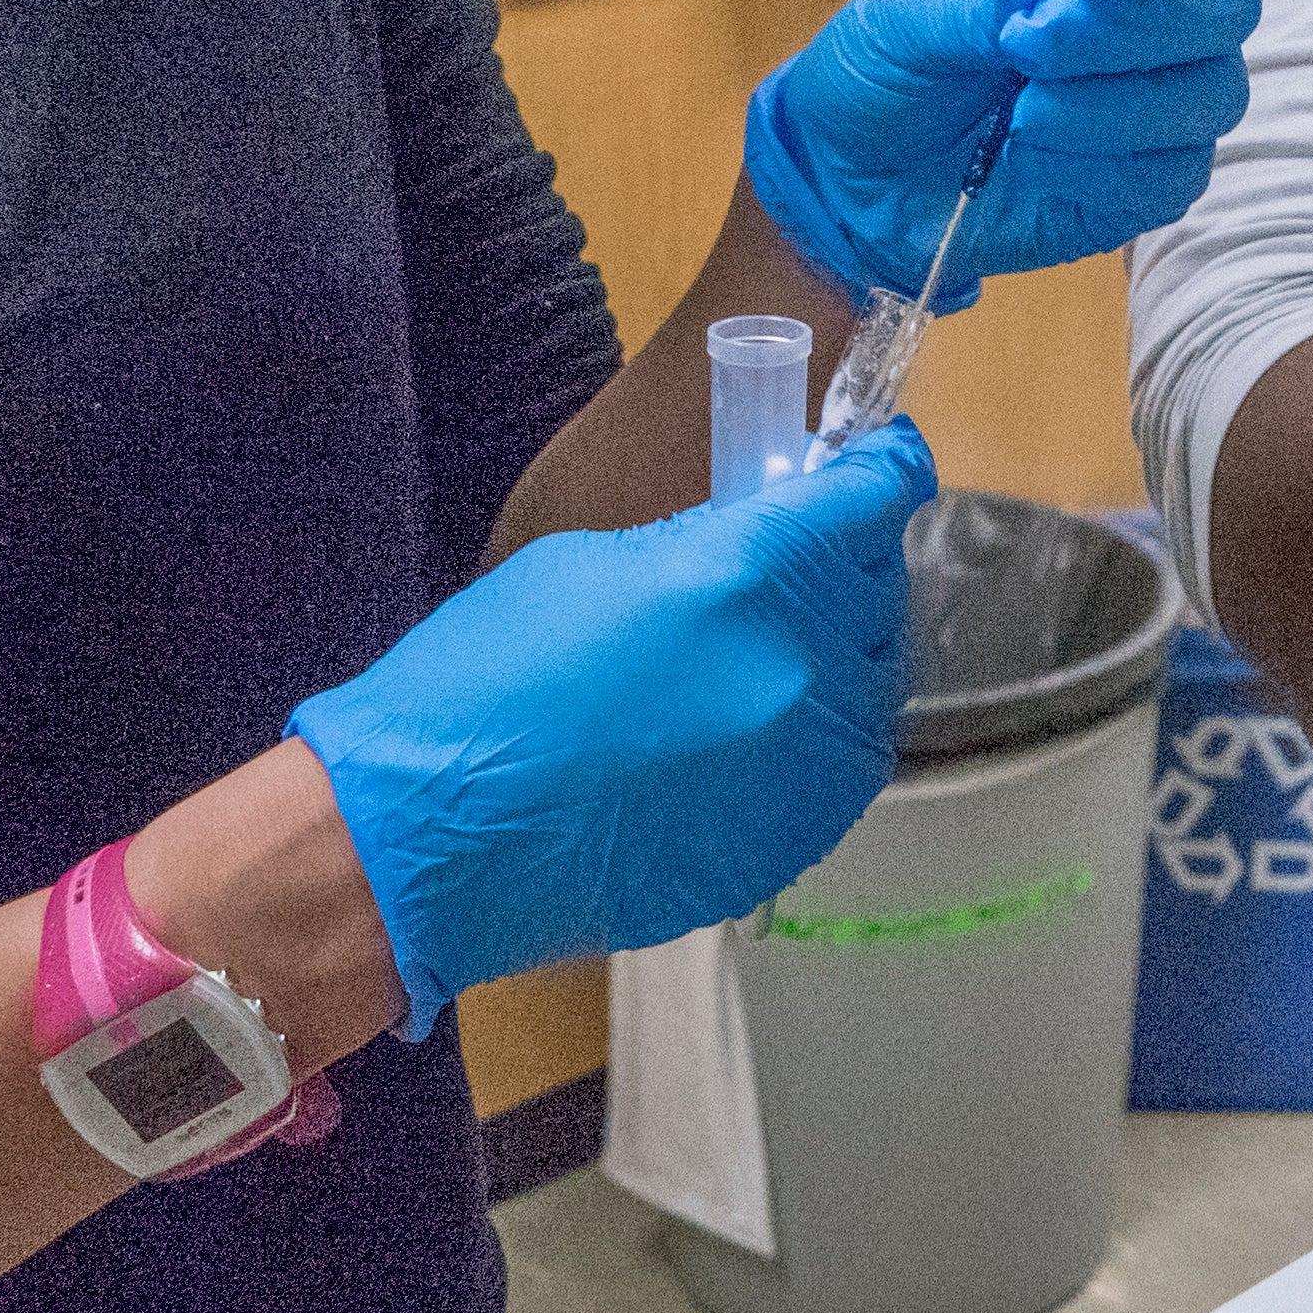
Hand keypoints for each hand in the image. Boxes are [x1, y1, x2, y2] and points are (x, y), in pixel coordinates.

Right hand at [287, 423, 930, 1028]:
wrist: (426, 839)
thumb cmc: (478, 682)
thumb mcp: (587, 565)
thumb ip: (695, 550)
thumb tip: (755, 547)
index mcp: (743, 579)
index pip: (862, 505)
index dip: (883, 474)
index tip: (886, 464)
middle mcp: (793, 671)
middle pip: (871, 598)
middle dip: (850, 567)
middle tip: (816, 556)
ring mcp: (796, 772)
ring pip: (869, 693)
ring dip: (840, 659)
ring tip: (785, 647)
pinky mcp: (779, 848)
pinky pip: (833, 777)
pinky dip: (816, 743)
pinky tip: (762, 733)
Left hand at [744, 0, 1258, 306]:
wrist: (856, 171)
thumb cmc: (898, 59)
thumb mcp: (925, 4)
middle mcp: (1156, 9)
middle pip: (1225, 3)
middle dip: (1127, 26)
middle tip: (1026, 43)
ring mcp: (1165, 99)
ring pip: (1210, 94)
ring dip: (1106, 105)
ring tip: (1018, 111)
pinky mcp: (1152, 180)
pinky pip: (1174, 175)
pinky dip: (1099, 167)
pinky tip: (1036, 157)